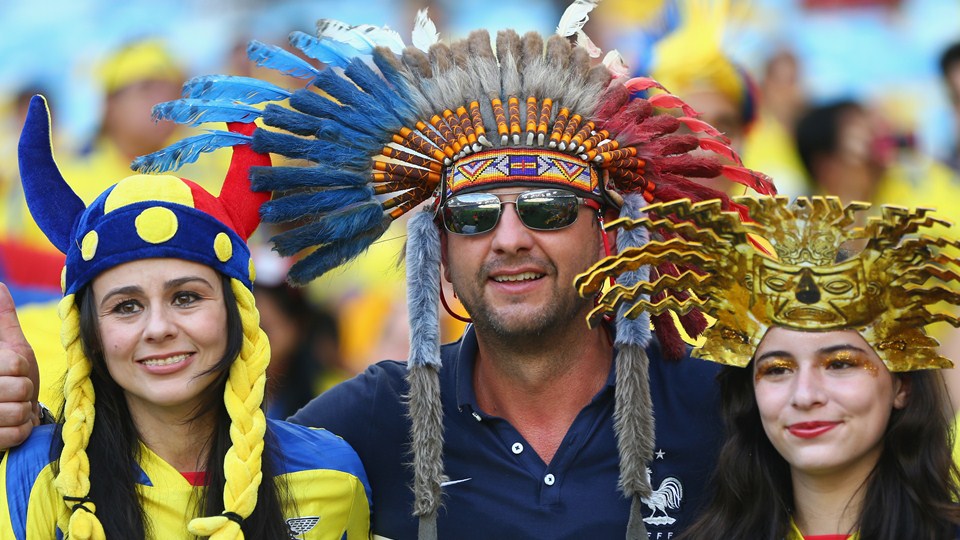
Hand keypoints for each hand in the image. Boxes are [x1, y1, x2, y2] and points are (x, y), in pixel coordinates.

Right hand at [0, 282, 39, 448]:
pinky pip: (16, 433)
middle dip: (24, 390)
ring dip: (23, 411)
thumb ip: (2, 320)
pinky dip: (21, 429)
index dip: (22, 368)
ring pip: (19, 411)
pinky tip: (11, 424)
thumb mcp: (8, 347)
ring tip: (12, 407)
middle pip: (20, 387)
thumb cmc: (7, 378)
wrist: (3, 417)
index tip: (12, 372)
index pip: (17, 364)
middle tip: (14, 393)